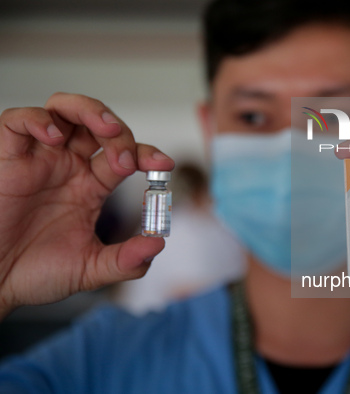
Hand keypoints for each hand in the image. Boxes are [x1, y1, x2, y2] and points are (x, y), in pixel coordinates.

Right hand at [0, 93, 174, 318]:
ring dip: (89, 111)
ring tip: (106, 128)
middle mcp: (67, 167)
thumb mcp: (90, 269)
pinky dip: (37, 119)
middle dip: (121, 133)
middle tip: (128, 158)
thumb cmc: (34, 272)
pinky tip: (54, 135)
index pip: (125, 155)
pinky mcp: (7, 158)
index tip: (164, 164)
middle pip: (99, 126)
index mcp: (90, 186)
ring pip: (63, 110)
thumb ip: (126, 261)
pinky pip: (17, 121)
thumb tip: (157, 244)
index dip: (146, 154)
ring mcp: (38, 159)